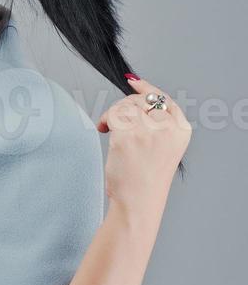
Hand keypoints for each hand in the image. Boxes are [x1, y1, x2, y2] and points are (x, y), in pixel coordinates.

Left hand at [96, 76, 191, 211]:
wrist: (139, 202)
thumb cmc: (146, 179)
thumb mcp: (163, 148)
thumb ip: (156, 124)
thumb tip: (136, 93)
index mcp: (181, 131)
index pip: (165, 100)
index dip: (147, 88)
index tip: (133, 83)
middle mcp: (168, 128)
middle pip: (142, 100)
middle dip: (124, 106)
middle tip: (114, 121)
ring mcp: (148, 131)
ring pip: (126, 105)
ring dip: (113, 113)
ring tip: (109, 128)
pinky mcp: (128, 136)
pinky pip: (114, 115)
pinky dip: (105, 120)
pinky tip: (104, 130)